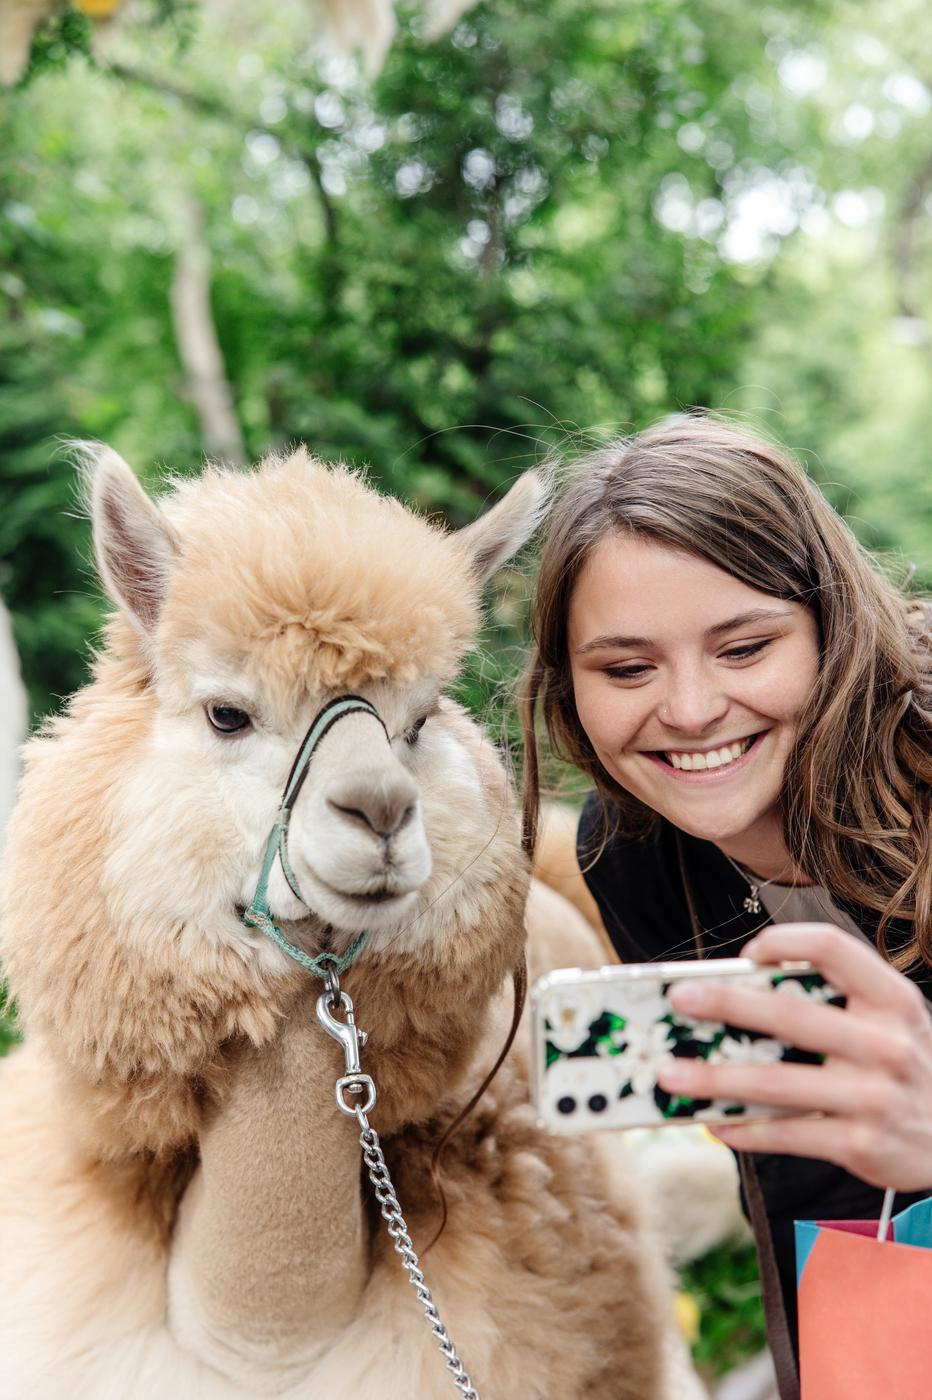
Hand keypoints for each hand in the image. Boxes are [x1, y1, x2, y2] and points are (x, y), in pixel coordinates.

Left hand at [655, 923, 931, 1190]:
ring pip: (777, 1082)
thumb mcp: (893, 1021)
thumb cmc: (910, 1068)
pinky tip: (714, 1121)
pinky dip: (744, 1128)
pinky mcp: (862, 1144)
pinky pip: (787, 1132)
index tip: (746, 952)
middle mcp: (886, 1043)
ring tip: (670, 1073)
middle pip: (791, 1013)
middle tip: (679, 999)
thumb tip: (743, 988)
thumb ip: (838, 1001)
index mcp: (892, 998)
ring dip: (715, 1078)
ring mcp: (874, 1097)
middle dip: (727, 1003)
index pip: (833, 948)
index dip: (785, 941)